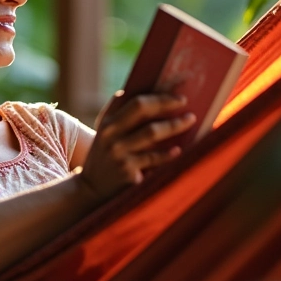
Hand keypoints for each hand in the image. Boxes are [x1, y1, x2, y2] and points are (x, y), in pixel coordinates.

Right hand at [79, 92, 195, 201]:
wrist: (91, 188)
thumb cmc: (106, 155)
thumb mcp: (105, 133)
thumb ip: (118, 113)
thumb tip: (142, 92)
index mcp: (108, 122)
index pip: (135, 101)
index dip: (158, 96)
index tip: (177, 95)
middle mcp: (111, 134)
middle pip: (142, 110)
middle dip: (166, 104)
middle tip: (184, 102)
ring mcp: (118, 152)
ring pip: (151, 132)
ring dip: (173, 125)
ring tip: (189, 120)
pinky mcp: (126, 170)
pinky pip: (153, 158)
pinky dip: (167, 154)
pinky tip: (178, 150)